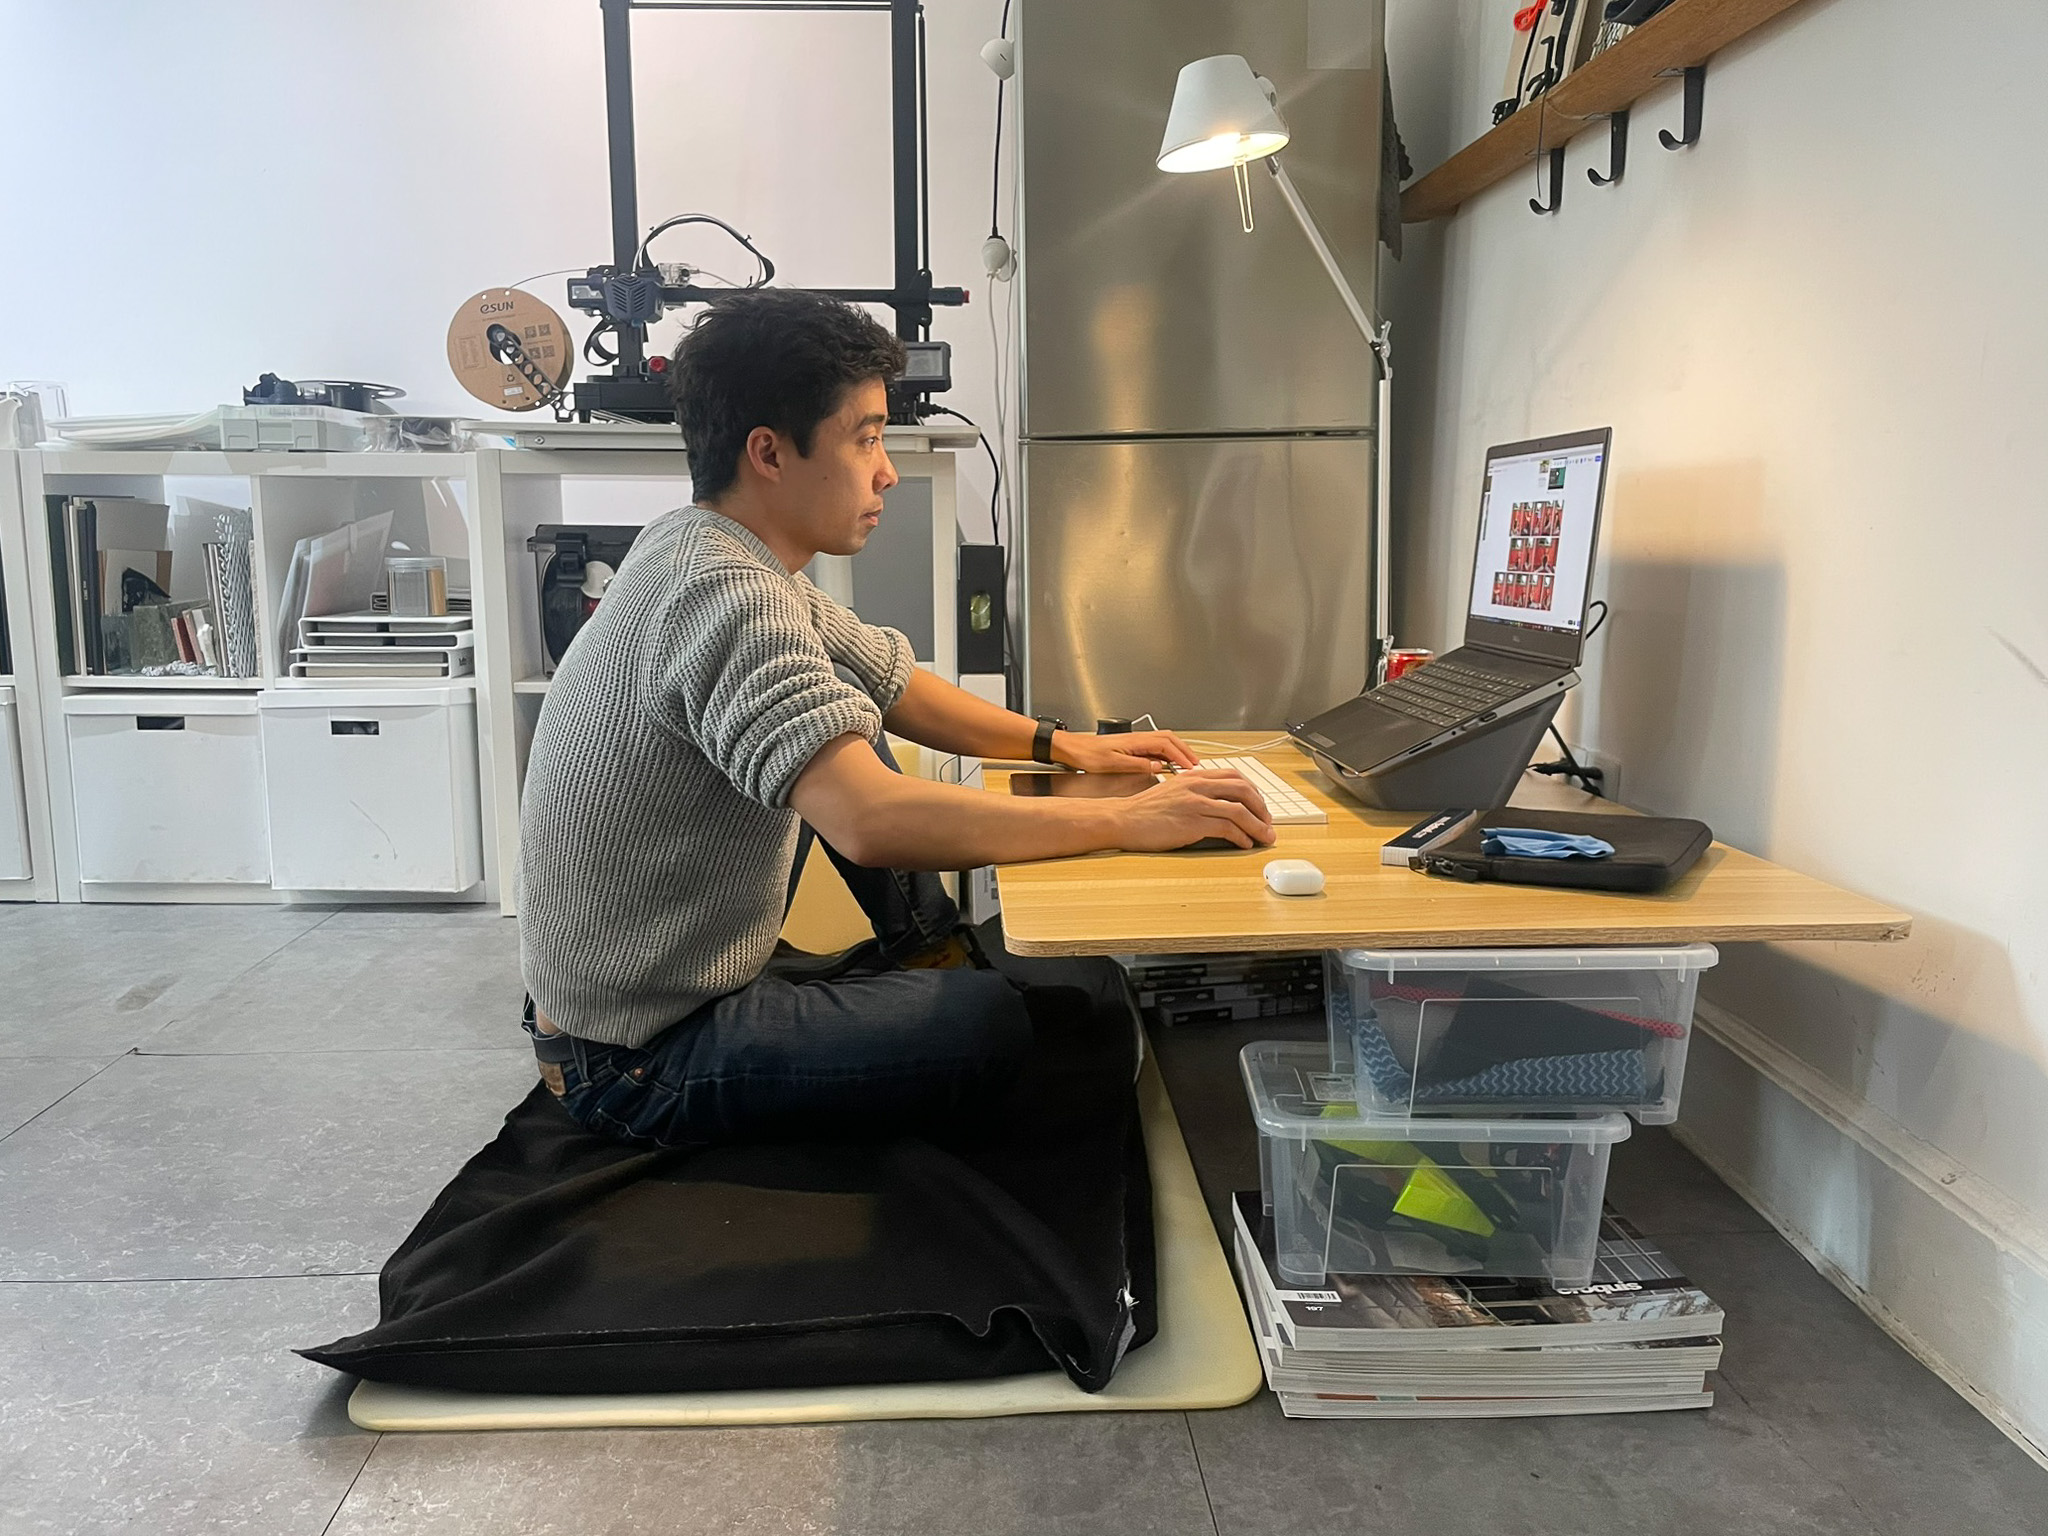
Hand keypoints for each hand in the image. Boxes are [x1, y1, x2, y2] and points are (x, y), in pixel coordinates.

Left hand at [1051, 728, 1198, 774]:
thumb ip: (1137, 765)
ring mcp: (1135, 740)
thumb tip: (1158, 766)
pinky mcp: (1131, 745)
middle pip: (1170, 739)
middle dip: (1185, 750)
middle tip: (1196, 764)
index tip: (1190, 768)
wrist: (1072, 749)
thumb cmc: (1087, 756)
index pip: (1166, 745)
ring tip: (1187, 763)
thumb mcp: (1113, 764)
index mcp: (1136, 741)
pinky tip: (1168, 763)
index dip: (1181, 756)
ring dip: (1177, 750)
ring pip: (1163, 741)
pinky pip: (1155, 746)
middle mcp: (1138, 738)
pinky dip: (1167, 752)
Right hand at [1112, 768, 1274, 850]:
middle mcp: (1198, 785)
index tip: (1260, 805)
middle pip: (1243, 790)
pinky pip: (1227, 828)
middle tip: (1268, 822)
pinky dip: (1241, 837)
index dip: (1254, 791)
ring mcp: (1196, 803)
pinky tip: (1243, 843)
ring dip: (1257, 826)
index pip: (1235, 776)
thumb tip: (1221, 804)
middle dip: (1262, 808)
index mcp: (1195, 776)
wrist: (1124, 819)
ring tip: (1264, 837)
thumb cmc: (1146, 810)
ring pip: (1240, 810)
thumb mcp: (1174, 790)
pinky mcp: (1192, 822)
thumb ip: (1196, 791)